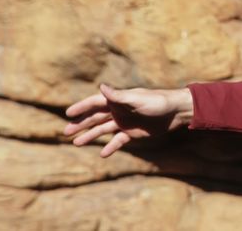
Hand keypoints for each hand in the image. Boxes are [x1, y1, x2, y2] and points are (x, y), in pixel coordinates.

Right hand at [64, 84, 193, 157]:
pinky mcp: (133, 133)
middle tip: (65, 132)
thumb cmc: (157, 102)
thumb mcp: (136, 99)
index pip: (95, 103)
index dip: (81, 108)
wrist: (176, 112)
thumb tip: (101, 87)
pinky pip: (118, 141)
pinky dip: (110, 147)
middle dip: (81, 124)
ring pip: (103, 130)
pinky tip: (102, 154)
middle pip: (95, 118)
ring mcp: (125, 122)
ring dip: (90, 136)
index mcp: (118, 100)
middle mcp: (119, 110)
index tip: (68, 113)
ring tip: (76, 143)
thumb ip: (118, 96)